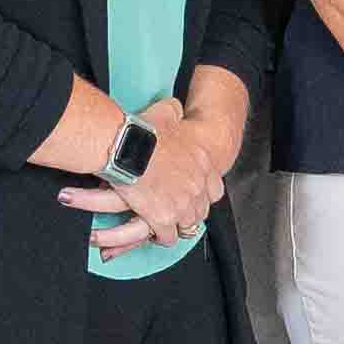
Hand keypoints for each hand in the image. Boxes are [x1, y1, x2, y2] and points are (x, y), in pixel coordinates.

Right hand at [64, 96, 235, 253]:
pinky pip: (168, 237)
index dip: (203, 194)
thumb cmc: (143, 131)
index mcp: (202, 163)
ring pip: (187, 226)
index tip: (194, 196)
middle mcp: (197, 186)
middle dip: (189, 212)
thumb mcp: (166, 112)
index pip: (215, 189)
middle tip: (176, 212)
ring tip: (166, 226)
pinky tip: (153, 232)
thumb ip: (174, 111)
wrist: (127, 147)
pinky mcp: (163, 219)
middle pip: (201, 210)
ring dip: (176, 226)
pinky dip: (160, 236)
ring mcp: (183, 204)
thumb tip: (174, 107)